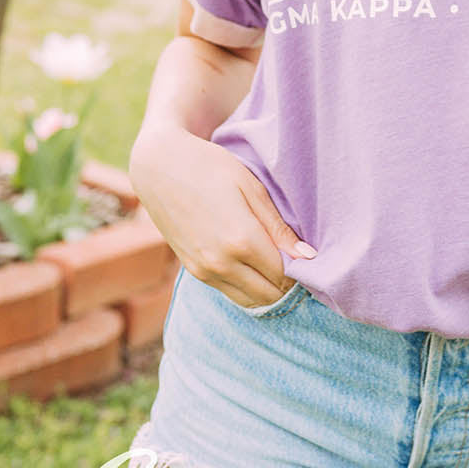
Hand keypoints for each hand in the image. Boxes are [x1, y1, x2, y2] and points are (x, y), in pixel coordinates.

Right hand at [129, 129, 316, 308]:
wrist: (159, 167)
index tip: (309, 257)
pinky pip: (229, 292)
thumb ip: (278, 226)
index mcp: (240, 239)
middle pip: (269, 293)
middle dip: (288, 284)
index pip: (284, 273)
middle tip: (299, 264)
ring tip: (279, 265)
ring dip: (269, 290)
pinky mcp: (192, 272)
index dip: (301, 269)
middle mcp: (221, 263)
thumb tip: (307, 256)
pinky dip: (247, 287)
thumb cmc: (210, 167)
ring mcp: (204, 271)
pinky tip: (256, 267)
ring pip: (249, 300)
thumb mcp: (250, 187)